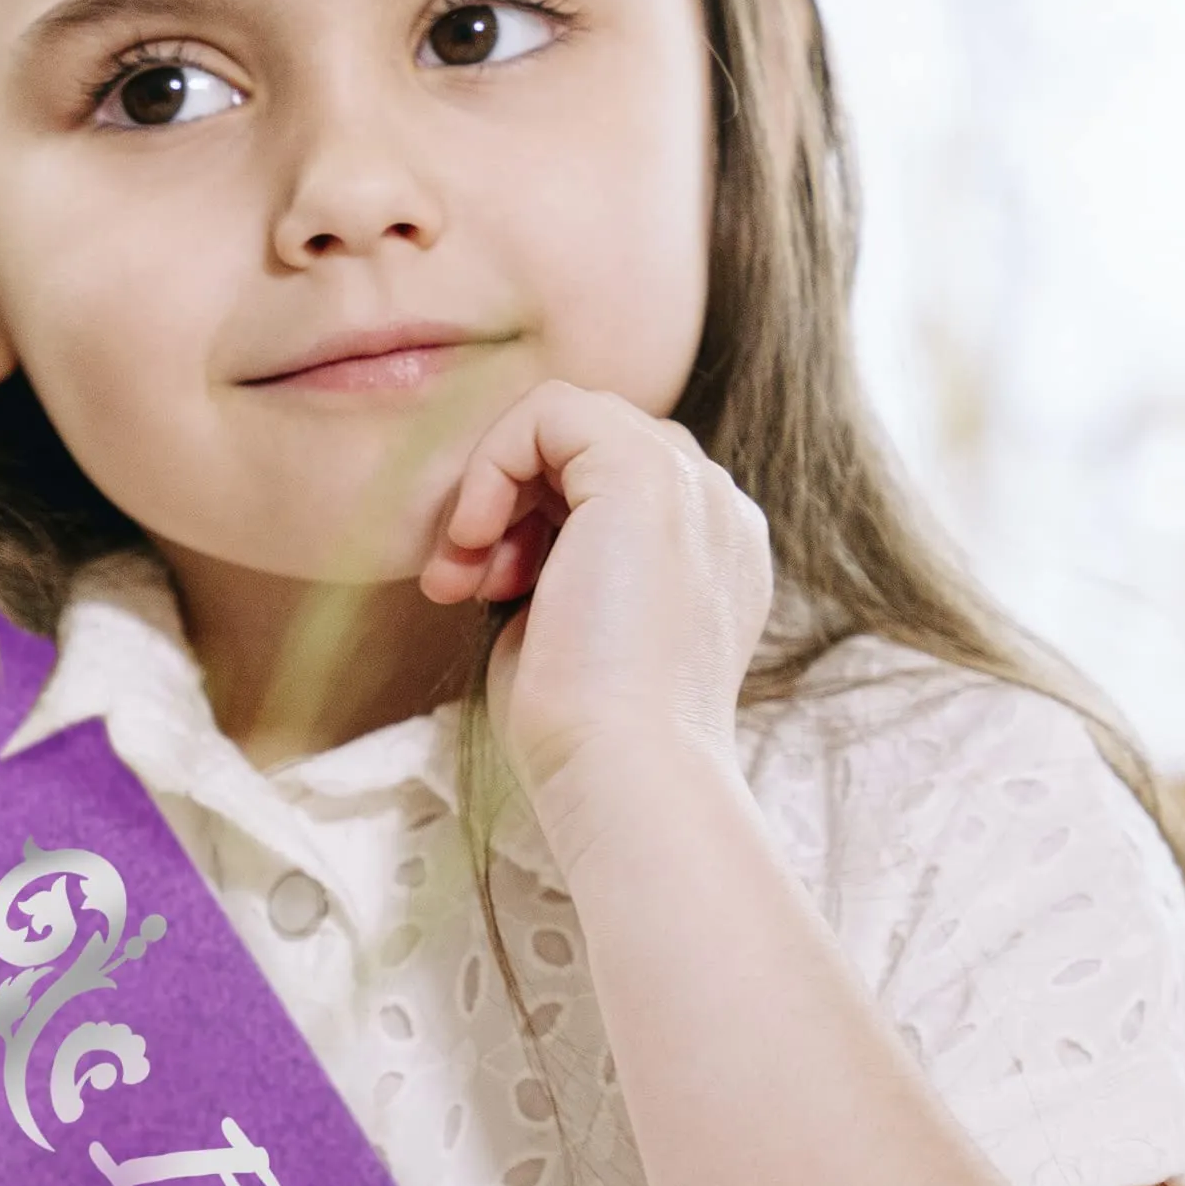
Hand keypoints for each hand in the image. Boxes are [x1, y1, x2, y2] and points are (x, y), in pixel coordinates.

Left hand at [420, 382, 771, 845]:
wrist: (624, 775)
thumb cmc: (586, 733)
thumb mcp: (575, 625)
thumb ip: (562, 563)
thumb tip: (504, 529)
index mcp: (715, 554)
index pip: (612, 483)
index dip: (536, 518)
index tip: (489, 589)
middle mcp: (717, 511)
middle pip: (591, 446)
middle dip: (512, 499)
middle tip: (467, 580)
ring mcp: (693, 486)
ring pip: (569, 419)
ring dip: (497, 484)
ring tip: (467, 573)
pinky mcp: (647, 473)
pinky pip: (551, 410)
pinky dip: (494, 462)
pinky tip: (476, 538)